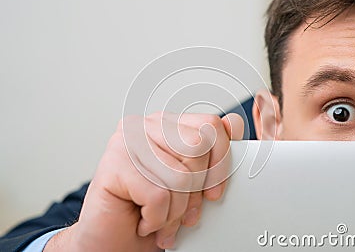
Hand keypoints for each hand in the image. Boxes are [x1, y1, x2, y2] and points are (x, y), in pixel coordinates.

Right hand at [44, 112, 243, 251]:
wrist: (114, 239)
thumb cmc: (152, 208)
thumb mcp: (191, 181)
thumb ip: (211, 152)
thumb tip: (231, 124)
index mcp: (166, 124)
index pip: (210, 125)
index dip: (221, 162)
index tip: (213, 191)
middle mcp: (145, 126)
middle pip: (198, 148)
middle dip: (195, 191)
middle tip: (180, 209)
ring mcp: (127, 142)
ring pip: (181, 177)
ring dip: (175, 211)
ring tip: (161, 217)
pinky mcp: (113, 164)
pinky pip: (159, 196)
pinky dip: (157, 219)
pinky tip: (144, 220)